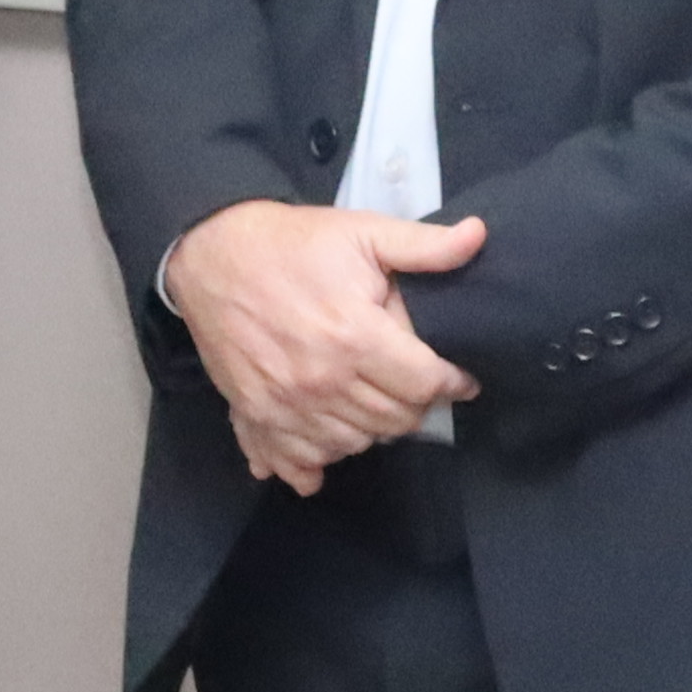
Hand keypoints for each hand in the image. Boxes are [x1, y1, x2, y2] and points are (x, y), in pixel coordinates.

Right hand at [165, 201, 485, 494]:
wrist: (212, 255)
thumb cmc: (293, 244)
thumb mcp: (362, 232)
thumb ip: (424, 245)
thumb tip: (479, 236)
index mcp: (355, 337)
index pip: (424, 385)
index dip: (452, 382)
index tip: (461, 379)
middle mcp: (322, 381)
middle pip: (394, 421)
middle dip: (416, 406)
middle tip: (417, 387)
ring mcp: (286, 404)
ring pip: (354, 444)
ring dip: (373, 430)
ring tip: (377, 403)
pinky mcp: (256, 413)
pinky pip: (299, 460)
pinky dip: (318, 460)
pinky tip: (326, 444)